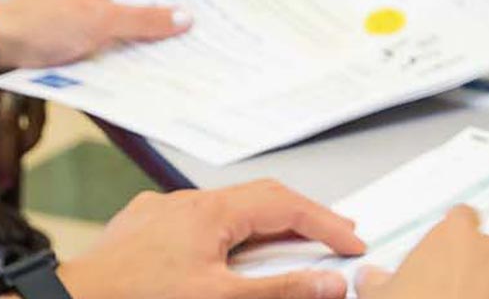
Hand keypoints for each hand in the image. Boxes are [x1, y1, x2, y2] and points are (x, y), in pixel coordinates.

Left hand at [0, 0, 188, 69]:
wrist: (0, 45)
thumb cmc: (43, 22)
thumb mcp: (100, 20)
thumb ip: (144, 19)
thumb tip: (185, 17)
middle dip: (174, 12)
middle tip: (210, 27)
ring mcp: (98, 4)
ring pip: (137, 17)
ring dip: (155, 33)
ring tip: (191, 47)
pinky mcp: (90, 28)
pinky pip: (122, 34)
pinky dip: (136, 45)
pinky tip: (157, 61)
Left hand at [57, 180, 367, 298]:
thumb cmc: (136, 298)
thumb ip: (280, 290)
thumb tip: (329, 283)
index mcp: (209, 212)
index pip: (286, 206)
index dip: (325, 224)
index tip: (351, 243)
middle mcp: (184, 203)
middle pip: (259, 200)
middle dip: (301, 218)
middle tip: (334, 236)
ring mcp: (160, 213)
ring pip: (226, 211)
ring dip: (263, 228)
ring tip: (290, 247)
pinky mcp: (141, 229)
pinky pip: (196, 223)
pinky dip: (227, 236)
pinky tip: (228, 256)